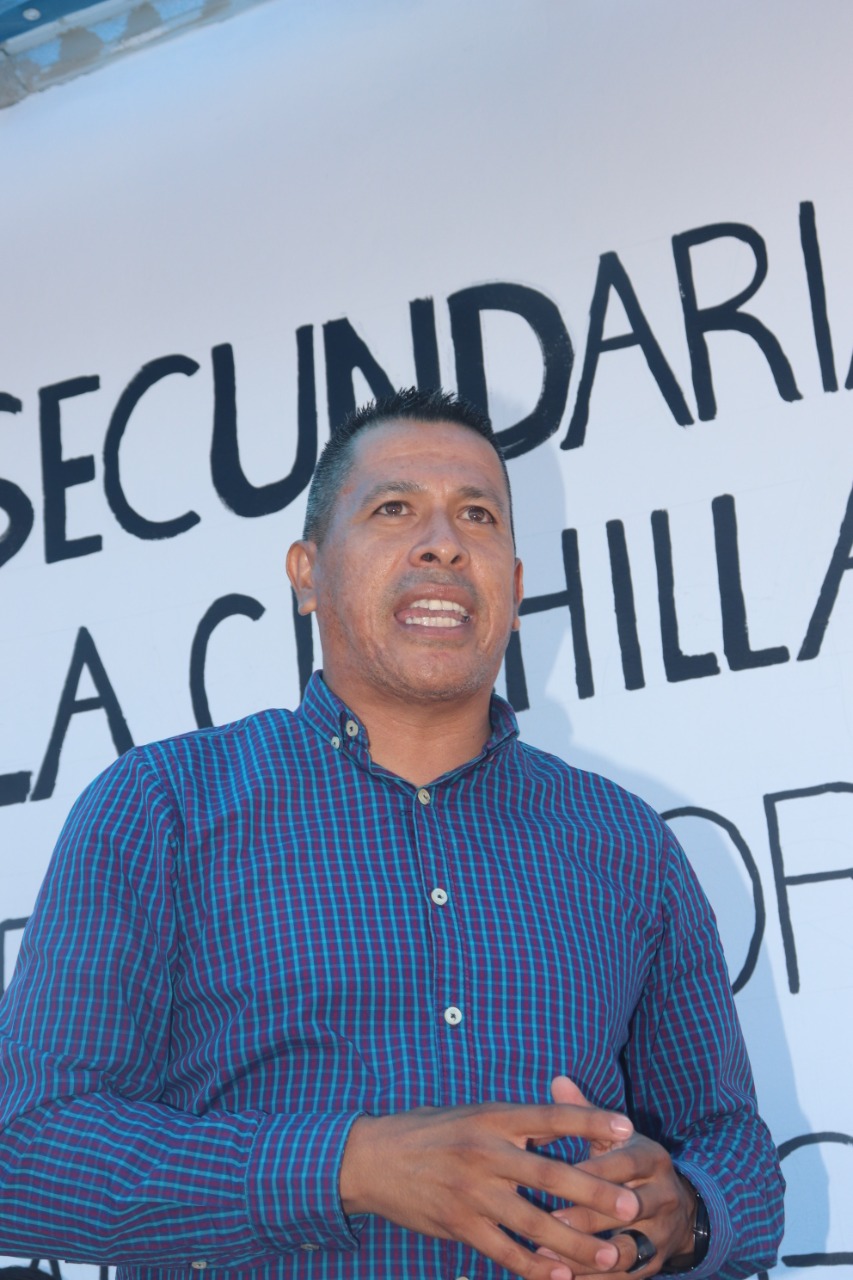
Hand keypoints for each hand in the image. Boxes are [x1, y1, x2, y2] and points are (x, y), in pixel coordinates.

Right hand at [339, 1098, 639, 1279]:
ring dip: (577, 1243)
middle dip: (595, 1193)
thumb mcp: (472, 1114)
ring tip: (613, 1255)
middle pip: (550, 1175)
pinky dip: (535, 1268)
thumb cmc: (429, 1131)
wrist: (373, 1158)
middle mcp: (485, 1152)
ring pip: (534, 1222)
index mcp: (492, 1117)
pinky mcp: (459, 1224)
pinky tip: (561, 1278)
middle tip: (631, 1206)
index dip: (590, 1122)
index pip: (550, 1117)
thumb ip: (514, 1123)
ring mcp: (472, 1191)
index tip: (627, 1128)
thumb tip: (561, 1123)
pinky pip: (505, 1251)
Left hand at [542, 1078, 696, 1278]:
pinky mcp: (655, 1265)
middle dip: (588, 1218)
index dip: (594, 1171)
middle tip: (548, 1223)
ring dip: (587, 1257)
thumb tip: (558, 1079)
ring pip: (627, 1250)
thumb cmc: (628, 1163)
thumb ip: (586, 1113)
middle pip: (628, 1209)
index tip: (557, 1176)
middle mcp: (664, 1196)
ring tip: (548, 1259)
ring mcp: (663, 1234)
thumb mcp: (615, 1136)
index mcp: (652, 1158)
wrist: (678, 1206)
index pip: (625, 1164)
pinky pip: (625, 1279)